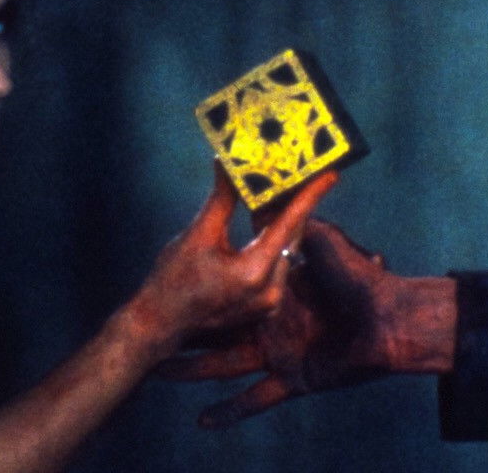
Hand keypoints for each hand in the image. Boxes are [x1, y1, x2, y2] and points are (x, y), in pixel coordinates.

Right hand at [123, 167, 336, 361]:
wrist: (158, 325)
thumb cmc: (173, 281)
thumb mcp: (199, 235)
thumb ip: (222, 199)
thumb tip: (228, 163)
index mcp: (255, 272)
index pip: (290, 224)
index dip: (309, 196)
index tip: (329, 174)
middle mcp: (269, 291)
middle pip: (292, 238)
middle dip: (293, 205)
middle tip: (296, 175)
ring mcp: (268, 303)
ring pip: (286, 252)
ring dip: (281, 224)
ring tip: (276, 194)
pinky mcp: (263, 308)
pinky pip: (277, 267)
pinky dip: (273, 244)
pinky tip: (262, 223)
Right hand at [155, 219, 453, 427]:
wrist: (394, 326)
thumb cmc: (363, 281)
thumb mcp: (326, 245)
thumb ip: (299, 225)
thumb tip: (278, 201)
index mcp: (277, 287)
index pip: (232, 283)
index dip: (205, 278)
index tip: (173, 272)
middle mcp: (273, 320)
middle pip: (219, 328)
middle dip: (186, 333)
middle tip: (153, 329)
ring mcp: (280, 352)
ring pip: (225, 363)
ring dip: (192, 370)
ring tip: (160, 371)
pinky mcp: (292, 380)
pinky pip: (254, 400)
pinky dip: (228, 411)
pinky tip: (202, 421)